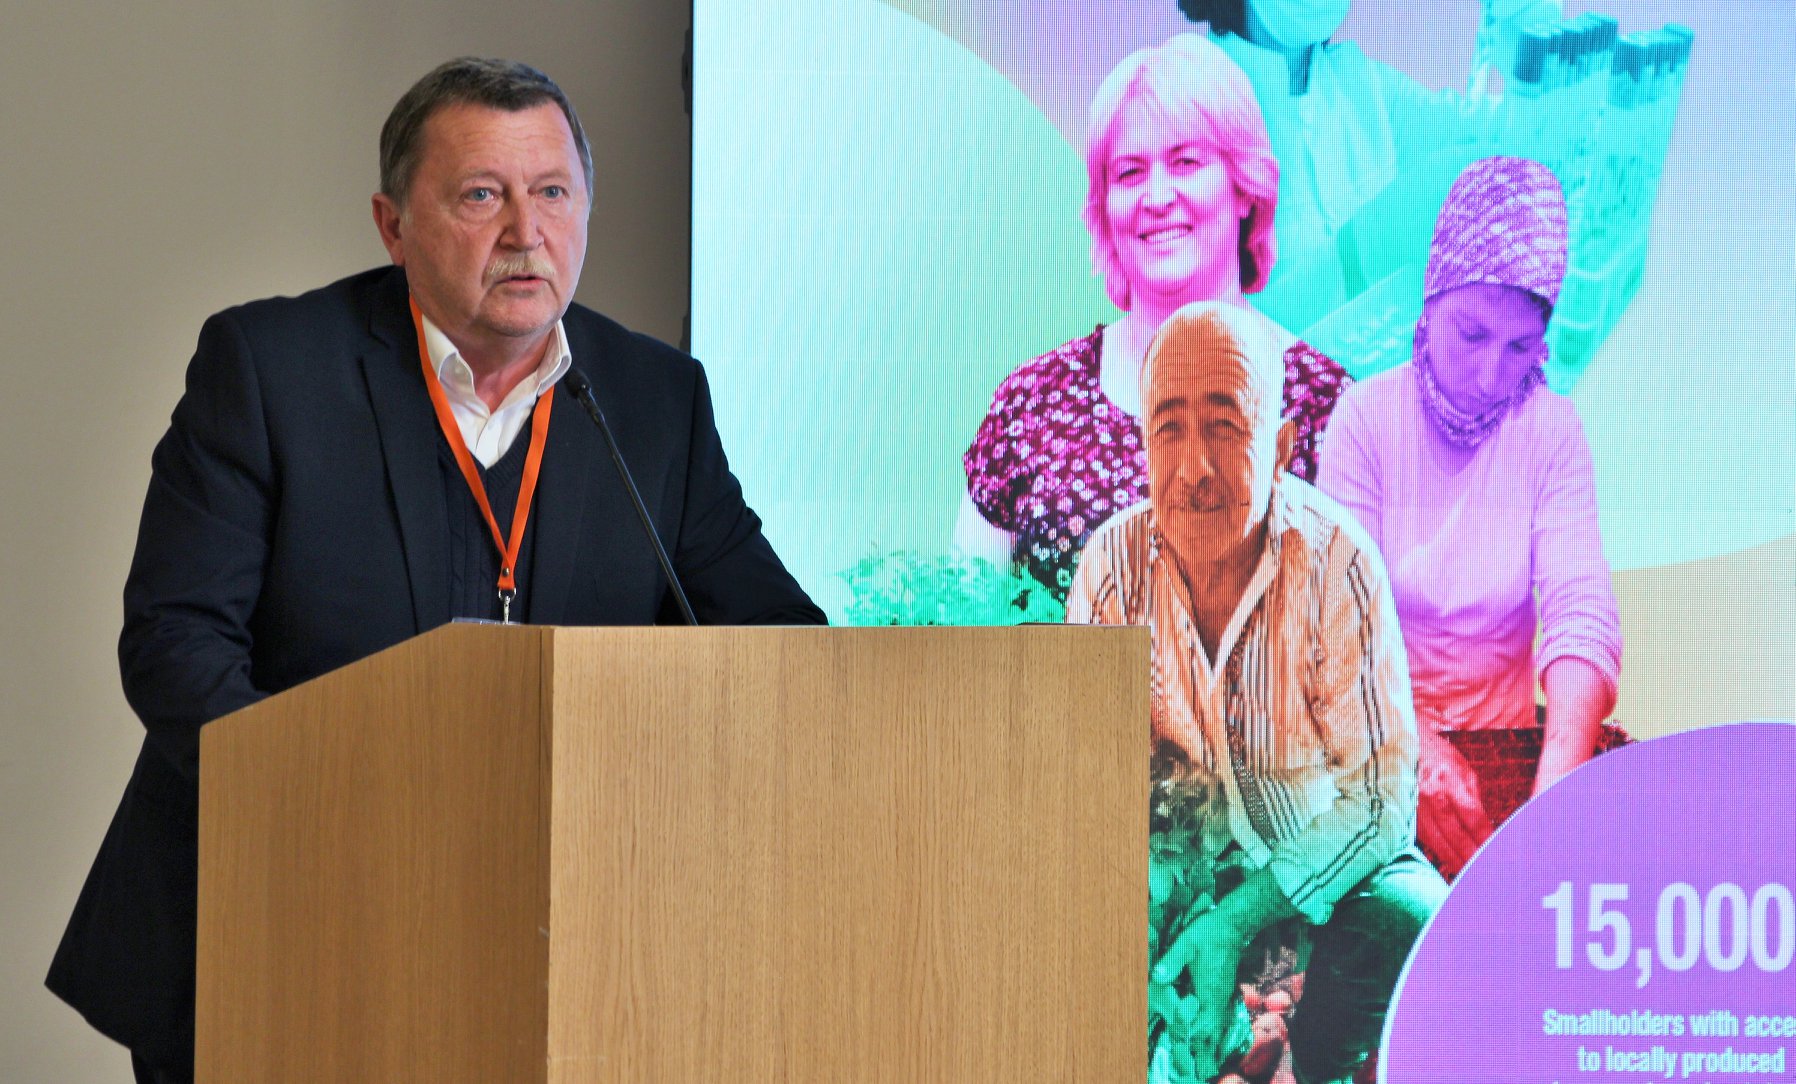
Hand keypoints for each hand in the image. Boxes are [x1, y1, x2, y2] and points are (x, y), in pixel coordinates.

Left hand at [1151, 907, 1246, 1048]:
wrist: (1232, 924)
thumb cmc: (1209, 933)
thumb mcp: (1186, 944)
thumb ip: (1171, 962)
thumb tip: (1156, 978)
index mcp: (1210, 991)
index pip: (1202, 1025)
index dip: (1187, 1030)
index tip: (1171, 1026)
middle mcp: (1217, 997)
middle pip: (1206, 1028)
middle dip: (1189, 1030)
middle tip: (1169, 1022)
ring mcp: (1221, 995)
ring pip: (1210, 1020)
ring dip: (1194, 1021)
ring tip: (1174, 1015)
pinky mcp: (1220, 990)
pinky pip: (1211, 1010)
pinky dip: (1198, 1012)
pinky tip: (1184, 1003)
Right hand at [1416, 727, 1493, 877]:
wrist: (1404, 744)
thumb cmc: (1438, 756)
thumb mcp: (1464, 771)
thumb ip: (1474, 799)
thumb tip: (1485, 828)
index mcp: (1450, 782)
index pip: (1473, 818)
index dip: (1486, 839)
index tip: (1498, 853)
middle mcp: (1431, 796)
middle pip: (1455, 835)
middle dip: (1472, 856)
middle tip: (1487, 873)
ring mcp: (1416, 807)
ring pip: (1438, 842)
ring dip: (1456, 860)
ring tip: (1470, 874)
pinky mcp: (1407, 814)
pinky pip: (1425, 839)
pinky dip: (1439, 853)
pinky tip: (1450, 862)